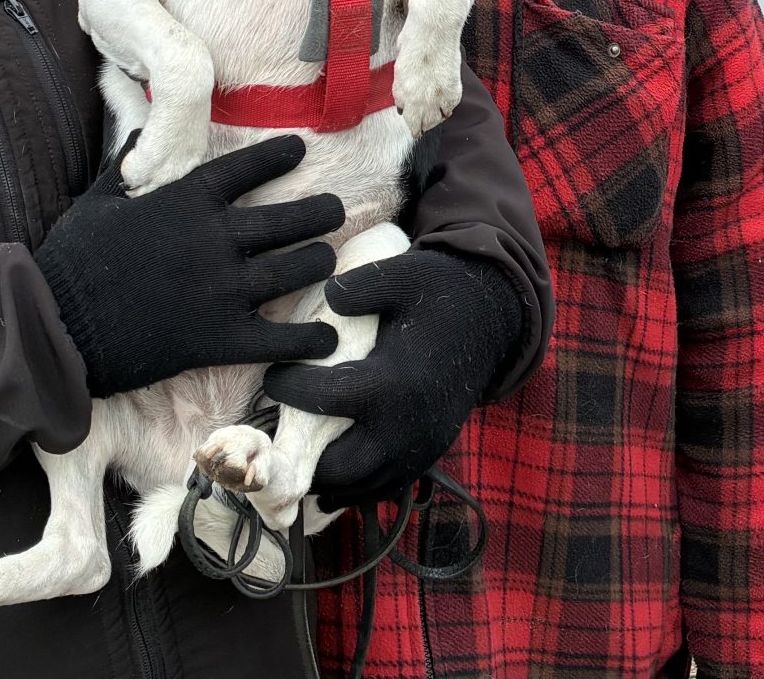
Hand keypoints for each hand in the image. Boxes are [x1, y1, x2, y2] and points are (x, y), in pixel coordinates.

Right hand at [34, 134, 344, 396]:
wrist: (57, 326)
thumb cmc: (73, 259)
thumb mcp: (97, 199)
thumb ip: (126, 165)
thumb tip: (137, 130)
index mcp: (188, 201)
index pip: (250, 166)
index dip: (281, 155)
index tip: (299, 150)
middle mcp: (215, 240)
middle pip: (291, 219)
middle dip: (322, 212)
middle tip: (335, 210)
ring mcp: (223, 290)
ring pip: (297, 270)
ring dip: (320, 261)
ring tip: (326, 258)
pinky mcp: (221, 338)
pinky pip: (282, 339)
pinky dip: (311, 338)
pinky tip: (328, 336)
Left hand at [261, 248, 522, 509]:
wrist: (491, 315)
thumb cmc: (440, 292)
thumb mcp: (402, 275)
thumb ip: (360, 287)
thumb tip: (323, 297)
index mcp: (395, 381)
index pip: (324, 400)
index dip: (289, 390)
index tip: (273, 376)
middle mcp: (408, 425)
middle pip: (339, 465)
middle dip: (302, 455)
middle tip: (276, 432)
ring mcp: (421, 446)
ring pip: (361, 487)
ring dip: (325, 479)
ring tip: (296, 457)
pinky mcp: (429, 453)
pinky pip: (386, 488)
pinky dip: (356, 488)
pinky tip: (331, 476)